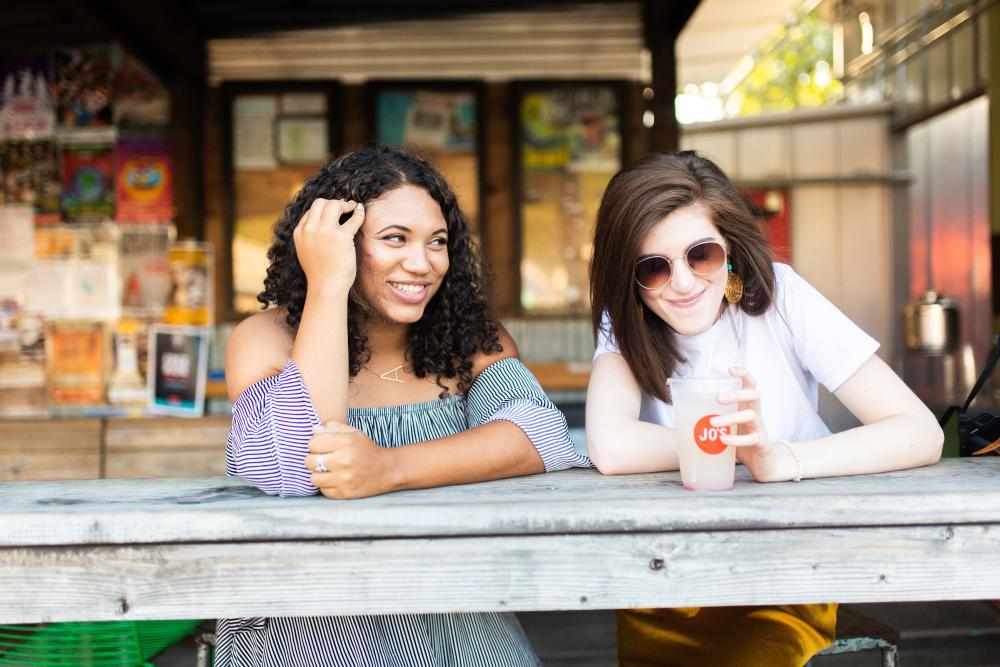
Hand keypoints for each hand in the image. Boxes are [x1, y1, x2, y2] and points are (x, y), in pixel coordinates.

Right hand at [293, 198, 365, 292]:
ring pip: (334, 204)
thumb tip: (319, 225)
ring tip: (352, 207)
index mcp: (300, 232)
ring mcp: (325, 231)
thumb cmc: (320, 273)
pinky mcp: (342, 236)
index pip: (310, 211)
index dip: (323, 210)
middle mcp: (310, 229)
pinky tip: (360, 211)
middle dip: (333, 203)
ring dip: (345, 204)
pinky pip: (353, 217)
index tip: (333, 212)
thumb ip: (309, 237)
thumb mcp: (306, 251)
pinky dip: (359, 212)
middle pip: (320, 202)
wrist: (326, 287)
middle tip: (344, 207)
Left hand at [304, 420, 396, 498]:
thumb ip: (334, 428)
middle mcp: (344, 461)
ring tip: (326, 471)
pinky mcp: (345, 493)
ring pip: (313, 478)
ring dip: (318, 474)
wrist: (388, 470)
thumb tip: (313, 431)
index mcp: (345, 442)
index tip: (321, 446)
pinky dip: (326, 485)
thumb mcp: (354, 433)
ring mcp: (344, 479)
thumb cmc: (367, 449)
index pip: (312, 443)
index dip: (315, 444)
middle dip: (313, 459)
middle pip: (309, 461)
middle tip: (323, 459)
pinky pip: (323, 490)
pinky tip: (335, 480)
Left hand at [713, 367, 788, 481]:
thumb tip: (681, 419)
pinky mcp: (762, 444)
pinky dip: (737, 439)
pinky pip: (752, 438)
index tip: (730, 369)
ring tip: (713, 423)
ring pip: (751, 416)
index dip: (743, 374)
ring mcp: (760, 428)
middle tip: (718, 398)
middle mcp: (756, 414)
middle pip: (754, 395)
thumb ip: (711, 421)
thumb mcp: (728, 428)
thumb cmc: (742, 442)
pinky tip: (724, 440)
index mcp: (747, 406)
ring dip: (731, 417)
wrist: (762, 464)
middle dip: (736, 394)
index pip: (750, 384)